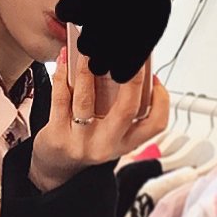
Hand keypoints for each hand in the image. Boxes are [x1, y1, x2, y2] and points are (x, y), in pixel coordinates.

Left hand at [29, 49, 169, 192]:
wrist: (55, 166)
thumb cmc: (86, 141)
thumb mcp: (111, 132)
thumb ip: (122, 107)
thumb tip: (129, 66)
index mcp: (125, 142)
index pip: (155, 124)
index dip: (162, 99)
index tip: (155, 79)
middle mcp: (105, 144)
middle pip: (127, 110)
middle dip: (131, 78)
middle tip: (129, 54)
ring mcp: (80, 141)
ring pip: (87, 100)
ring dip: (88, 70)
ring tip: (89, 50)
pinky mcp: (57, 135)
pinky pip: (60, 99)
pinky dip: (62, 76)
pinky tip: (64, 60)